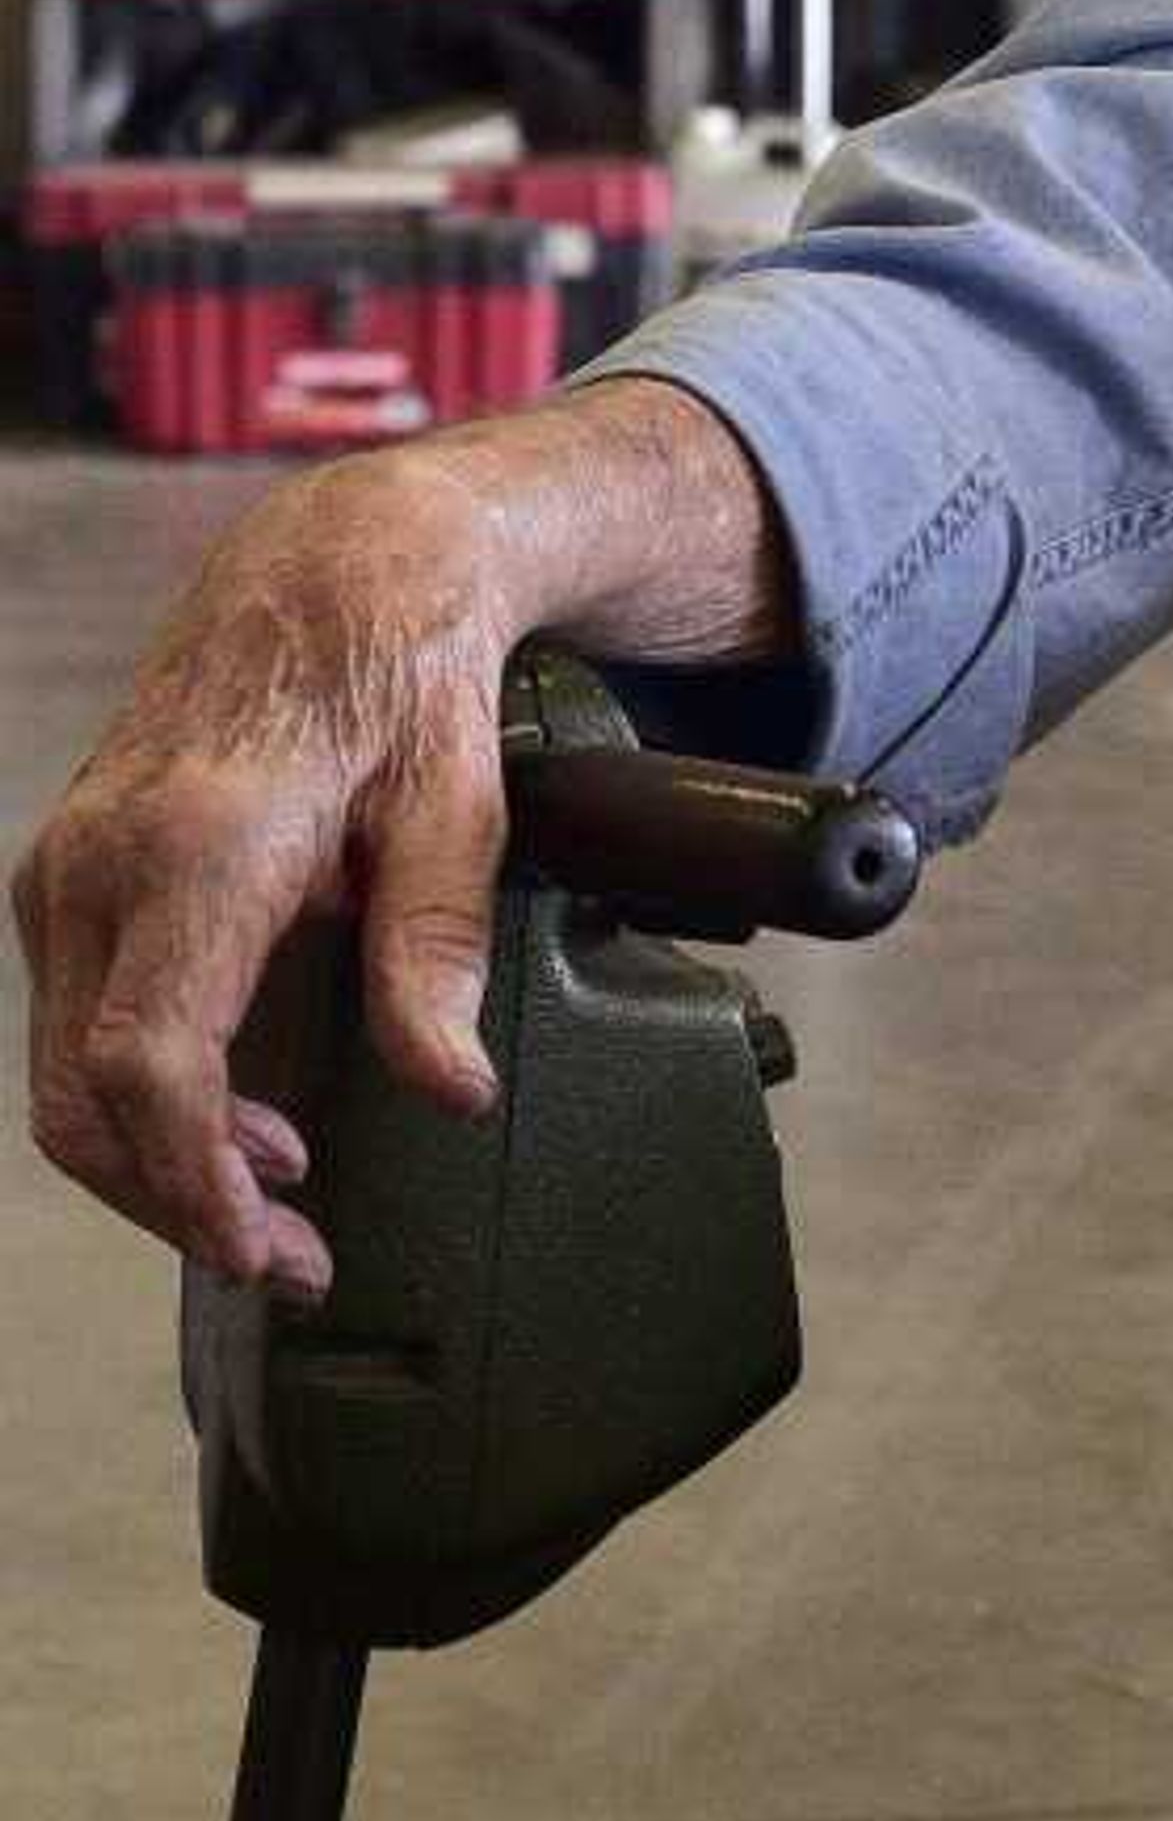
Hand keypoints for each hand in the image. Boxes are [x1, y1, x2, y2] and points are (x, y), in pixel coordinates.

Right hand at [12, 451, 519, 1295]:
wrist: (333, 564)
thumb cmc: (402, 670)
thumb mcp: (458, 800)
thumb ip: (438, 949)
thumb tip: (450, 1086)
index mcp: (198, 843)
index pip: (148, 1064)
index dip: (194, 1181)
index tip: (261, 1245)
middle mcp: (101, 858)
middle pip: (85, 1098)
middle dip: (177, 1201)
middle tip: (289, 1256)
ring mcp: (67, 864)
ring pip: (66, 1073)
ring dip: (159, 1159)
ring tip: (277, 1199)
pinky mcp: (68, 872)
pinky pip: (78, 1020)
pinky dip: (139, 1094)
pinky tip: (234, 1116)